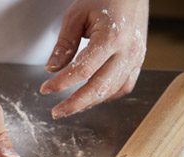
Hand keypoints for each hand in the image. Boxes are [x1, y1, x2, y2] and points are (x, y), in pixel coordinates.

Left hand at [40, 0, 147, 118]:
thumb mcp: (76, 16)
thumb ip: (64, 44)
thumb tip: (51, 69)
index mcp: (111, 37)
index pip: (83, 70)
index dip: (62, 83)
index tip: (45, 90)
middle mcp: (127, 50)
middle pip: (100, 87)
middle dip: (75, 104)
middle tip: (56, 113)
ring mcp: (136, 57)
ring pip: (113, 90)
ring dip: (90, 102)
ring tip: (69, 107)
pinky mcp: (139, 60)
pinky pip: (125, 85)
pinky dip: (107, 95)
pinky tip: (90, 97)